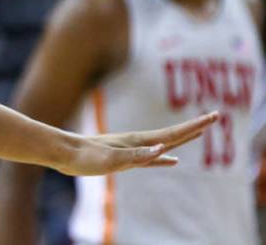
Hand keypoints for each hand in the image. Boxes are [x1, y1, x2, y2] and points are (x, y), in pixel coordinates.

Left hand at [54, 111, 217, 175]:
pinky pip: (152, 158)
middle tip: (215, 117)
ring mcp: (132, 149)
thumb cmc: (84, 157)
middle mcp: (138, 142)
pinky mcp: (124, 159)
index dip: (194, 127)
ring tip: (199, 134)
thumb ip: (136, 155)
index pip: (173, 134)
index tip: (213, 116)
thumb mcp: (111, 159)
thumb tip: (163, 149)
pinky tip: (172, 160)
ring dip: (183, 140)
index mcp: (138, 142)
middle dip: (194, 127)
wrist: (62, 153)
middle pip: (173, 135)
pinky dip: (165, 158)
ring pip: (164, 144)